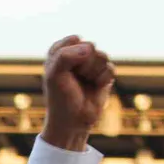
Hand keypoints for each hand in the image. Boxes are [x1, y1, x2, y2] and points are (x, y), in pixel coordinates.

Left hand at [41, 35, 115, 150]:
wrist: (73, 122)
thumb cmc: (60, 98)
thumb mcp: (54, 75)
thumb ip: (65, 55)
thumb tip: (91, 47)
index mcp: (61, 50)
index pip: (73, 40)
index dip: (69, 58)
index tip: (61, 73)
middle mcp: (77, 54)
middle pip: (90, 46)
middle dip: (82, 65)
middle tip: (74, 81)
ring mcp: (92, 64)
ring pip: (102, 56)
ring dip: (92, 73)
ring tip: (85, 84)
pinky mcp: (105, 75)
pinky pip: (110, 68)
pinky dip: (102, 80)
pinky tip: (96, 87)